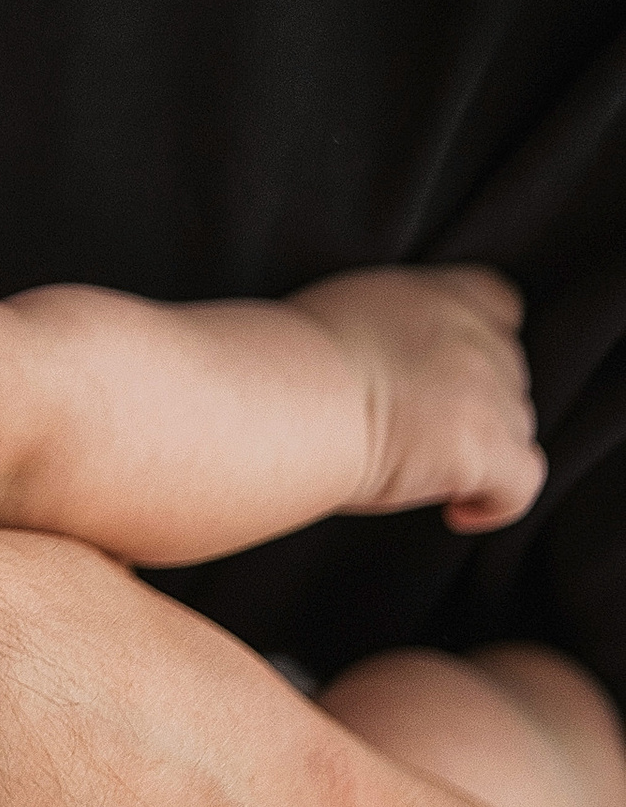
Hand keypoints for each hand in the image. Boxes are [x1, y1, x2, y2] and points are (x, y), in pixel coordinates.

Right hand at [295, 263, 546, 530]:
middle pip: (507, 375)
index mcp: (436, 295)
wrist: (290, 397)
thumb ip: (386, 330)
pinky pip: (522, 484)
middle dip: (476, 406)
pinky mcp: (489, 449)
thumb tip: (383, 370)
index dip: (486, 341)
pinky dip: (497, 502)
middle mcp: (474, 337)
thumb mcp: (341, 315)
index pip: (497, 302)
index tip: (451, 376)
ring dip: (480, 452)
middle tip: (419, 436)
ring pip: (514, 430)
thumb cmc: (285, 364)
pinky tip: (457, 511)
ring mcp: (489, 393)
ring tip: (423, 474)